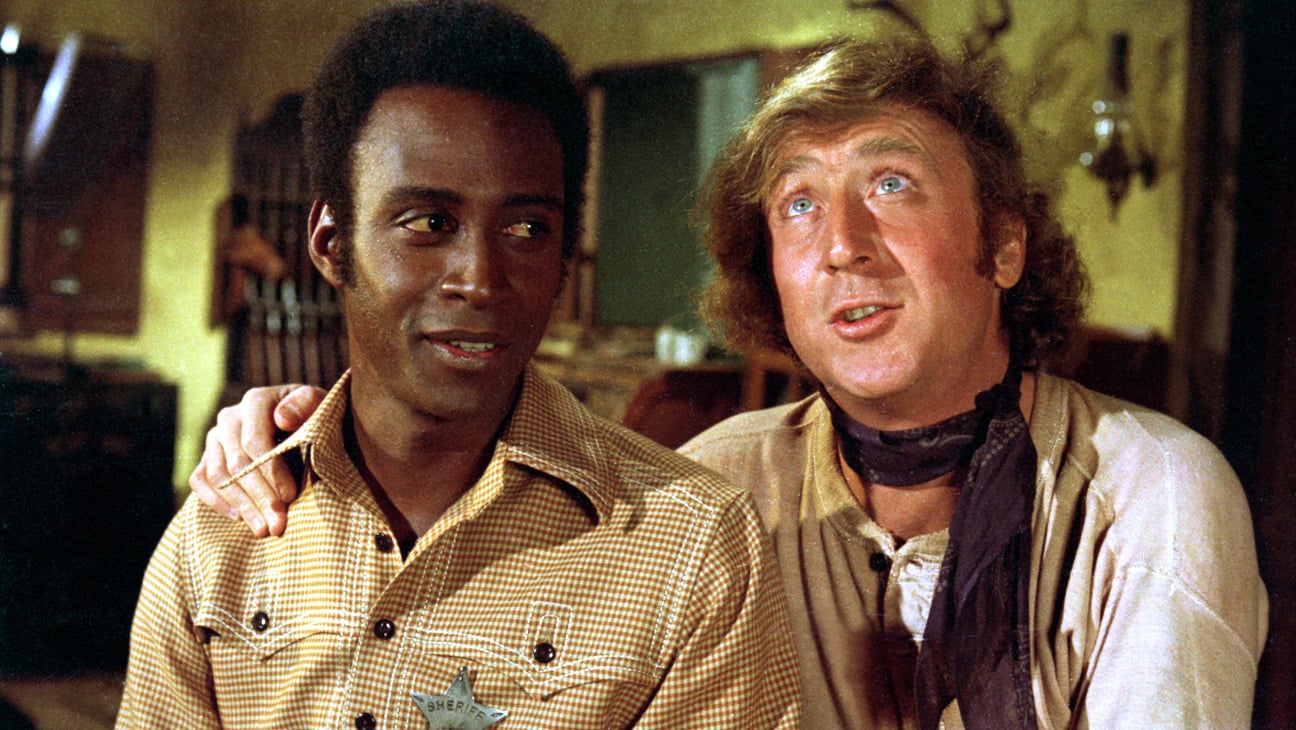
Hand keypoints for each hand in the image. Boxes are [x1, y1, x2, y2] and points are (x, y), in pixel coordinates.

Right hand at [189, 384, 325, 536]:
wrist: (303, 422)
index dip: (272, 472)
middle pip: (237, 463)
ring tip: (262, 530)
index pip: (255, 442)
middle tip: (277, 525)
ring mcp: (215, 438)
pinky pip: (200, 480)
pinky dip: (216, 501)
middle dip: (259, 497)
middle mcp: (230, 417)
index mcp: (256, 401)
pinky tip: (239, 518)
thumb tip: (281, 418)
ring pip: (219, 475)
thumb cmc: (314, 416)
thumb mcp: (320, 405)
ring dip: (241, 505)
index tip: (290, 496)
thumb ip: (306, 405)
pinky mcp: (208, 456)